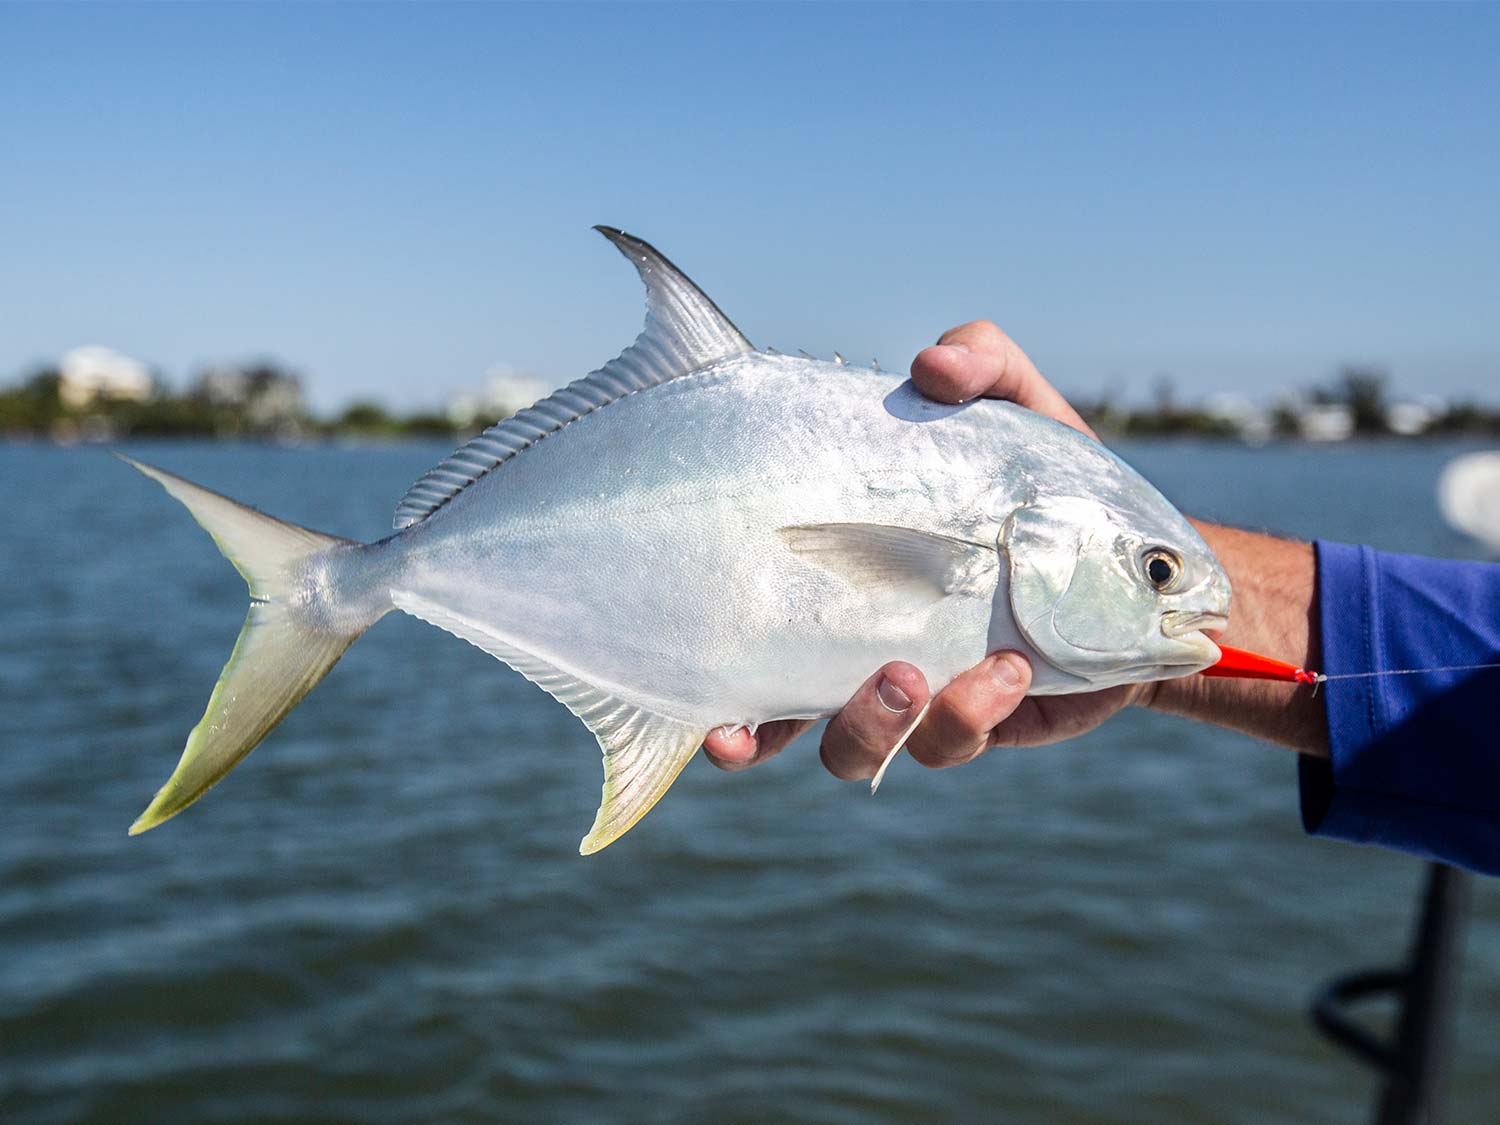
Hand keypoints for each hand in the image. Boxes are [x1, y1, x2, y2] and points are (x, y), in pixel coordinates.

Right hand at [704, 321, 1147, 777]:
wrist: (1137, 561)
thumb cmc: (1050, 480)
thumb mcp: (1018, 408)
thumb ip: (980, 365)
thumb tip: (930, 364)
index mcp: (832, 583)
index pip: (744, 629)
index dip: (707, 667)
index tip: (695, 694)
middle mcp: (853, 649)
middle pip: (769, 721)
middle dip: (759, 730)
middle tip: (770, 701)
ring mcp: (917, 697)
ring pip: (855, 751)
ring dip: (870, 723)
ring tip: (913, 675)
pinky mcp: (983, 720)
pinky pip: (952, 742)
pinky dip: (969, 712)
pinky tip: (1006, 668)